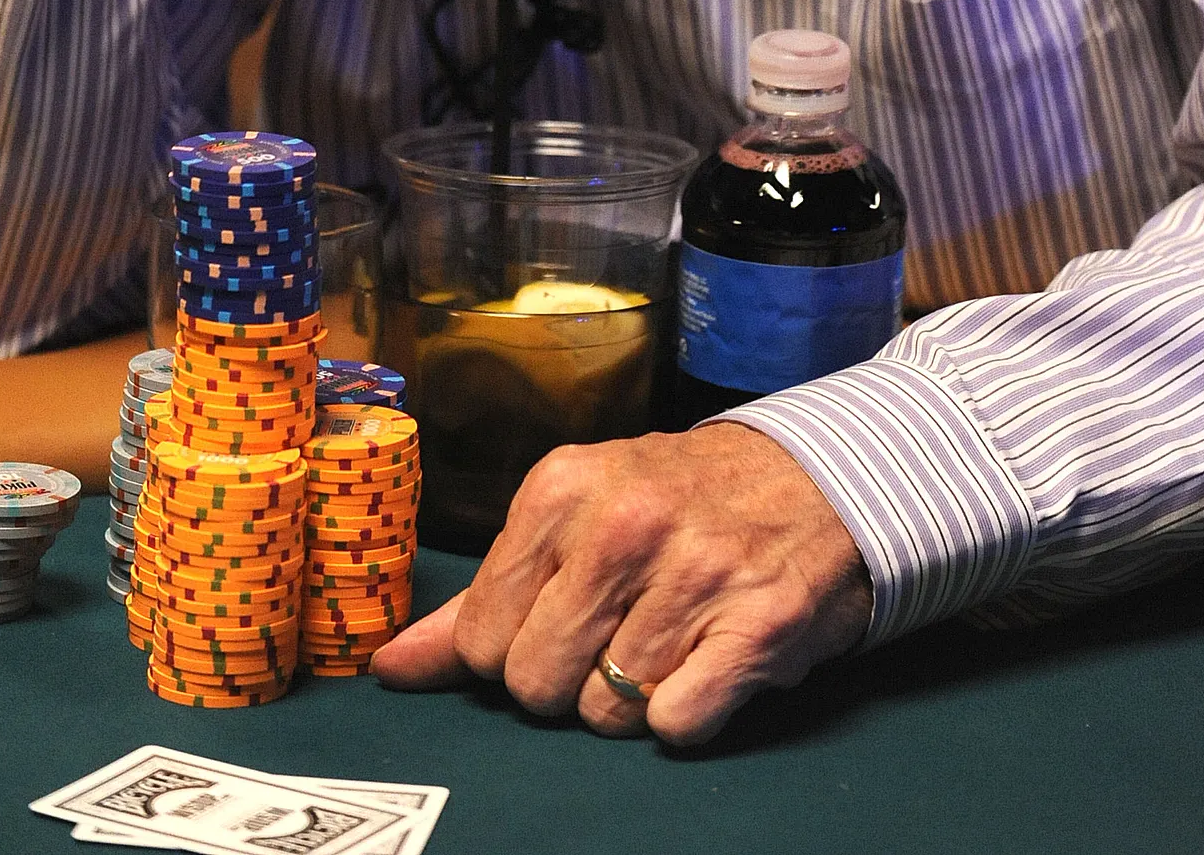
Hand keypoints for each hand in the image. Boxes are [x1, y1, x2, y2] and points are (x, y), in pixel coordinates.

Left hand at [372, 422, 873, 743]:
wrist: (813, 478)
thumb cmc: (676, 503)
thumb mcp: (572, 517)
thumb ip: (481, 598)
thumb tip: (390, 669)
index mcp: (561, 488)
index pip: (479, 639)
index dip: (514, 649)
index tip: (561, 616)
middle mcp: (625, 524)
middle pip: (535, 684)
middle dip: (568, 678)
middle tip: (615, 630)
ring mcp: (695, 573)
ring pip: (604, 713)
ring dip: (632, 694)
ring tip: (667, 633)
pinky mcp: (757, 626)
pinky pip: (676, 724)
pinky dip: (688, 709)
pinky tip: (705, 656)